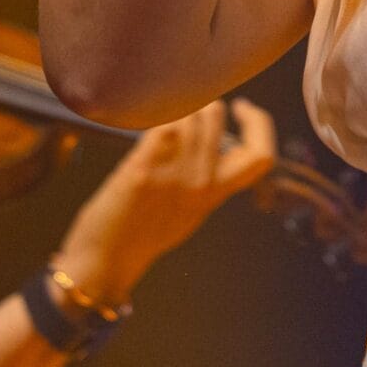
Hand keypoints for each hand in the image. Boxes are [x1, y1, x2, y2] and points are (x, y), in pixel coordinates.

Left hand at [52, 98, 276, 303]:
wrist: (105, 262)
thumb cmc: (144, 236)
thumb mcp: (189, 211)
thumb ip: (205, 182)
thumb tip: (210, 148)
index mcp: (215, 194)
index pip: (261, 155)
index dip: (260, 123)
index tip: (243, 108)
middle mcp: (200, 183)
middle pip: (216, 119)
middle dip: (202, 105)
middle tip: (187, 109)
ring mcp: (173, 176)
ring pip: (188, 116)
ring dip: (175, 108)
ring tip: (160, 119)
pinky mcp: (142, 170)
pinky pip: (160, 127)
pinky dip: (155, 119)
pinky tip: (144, 128)